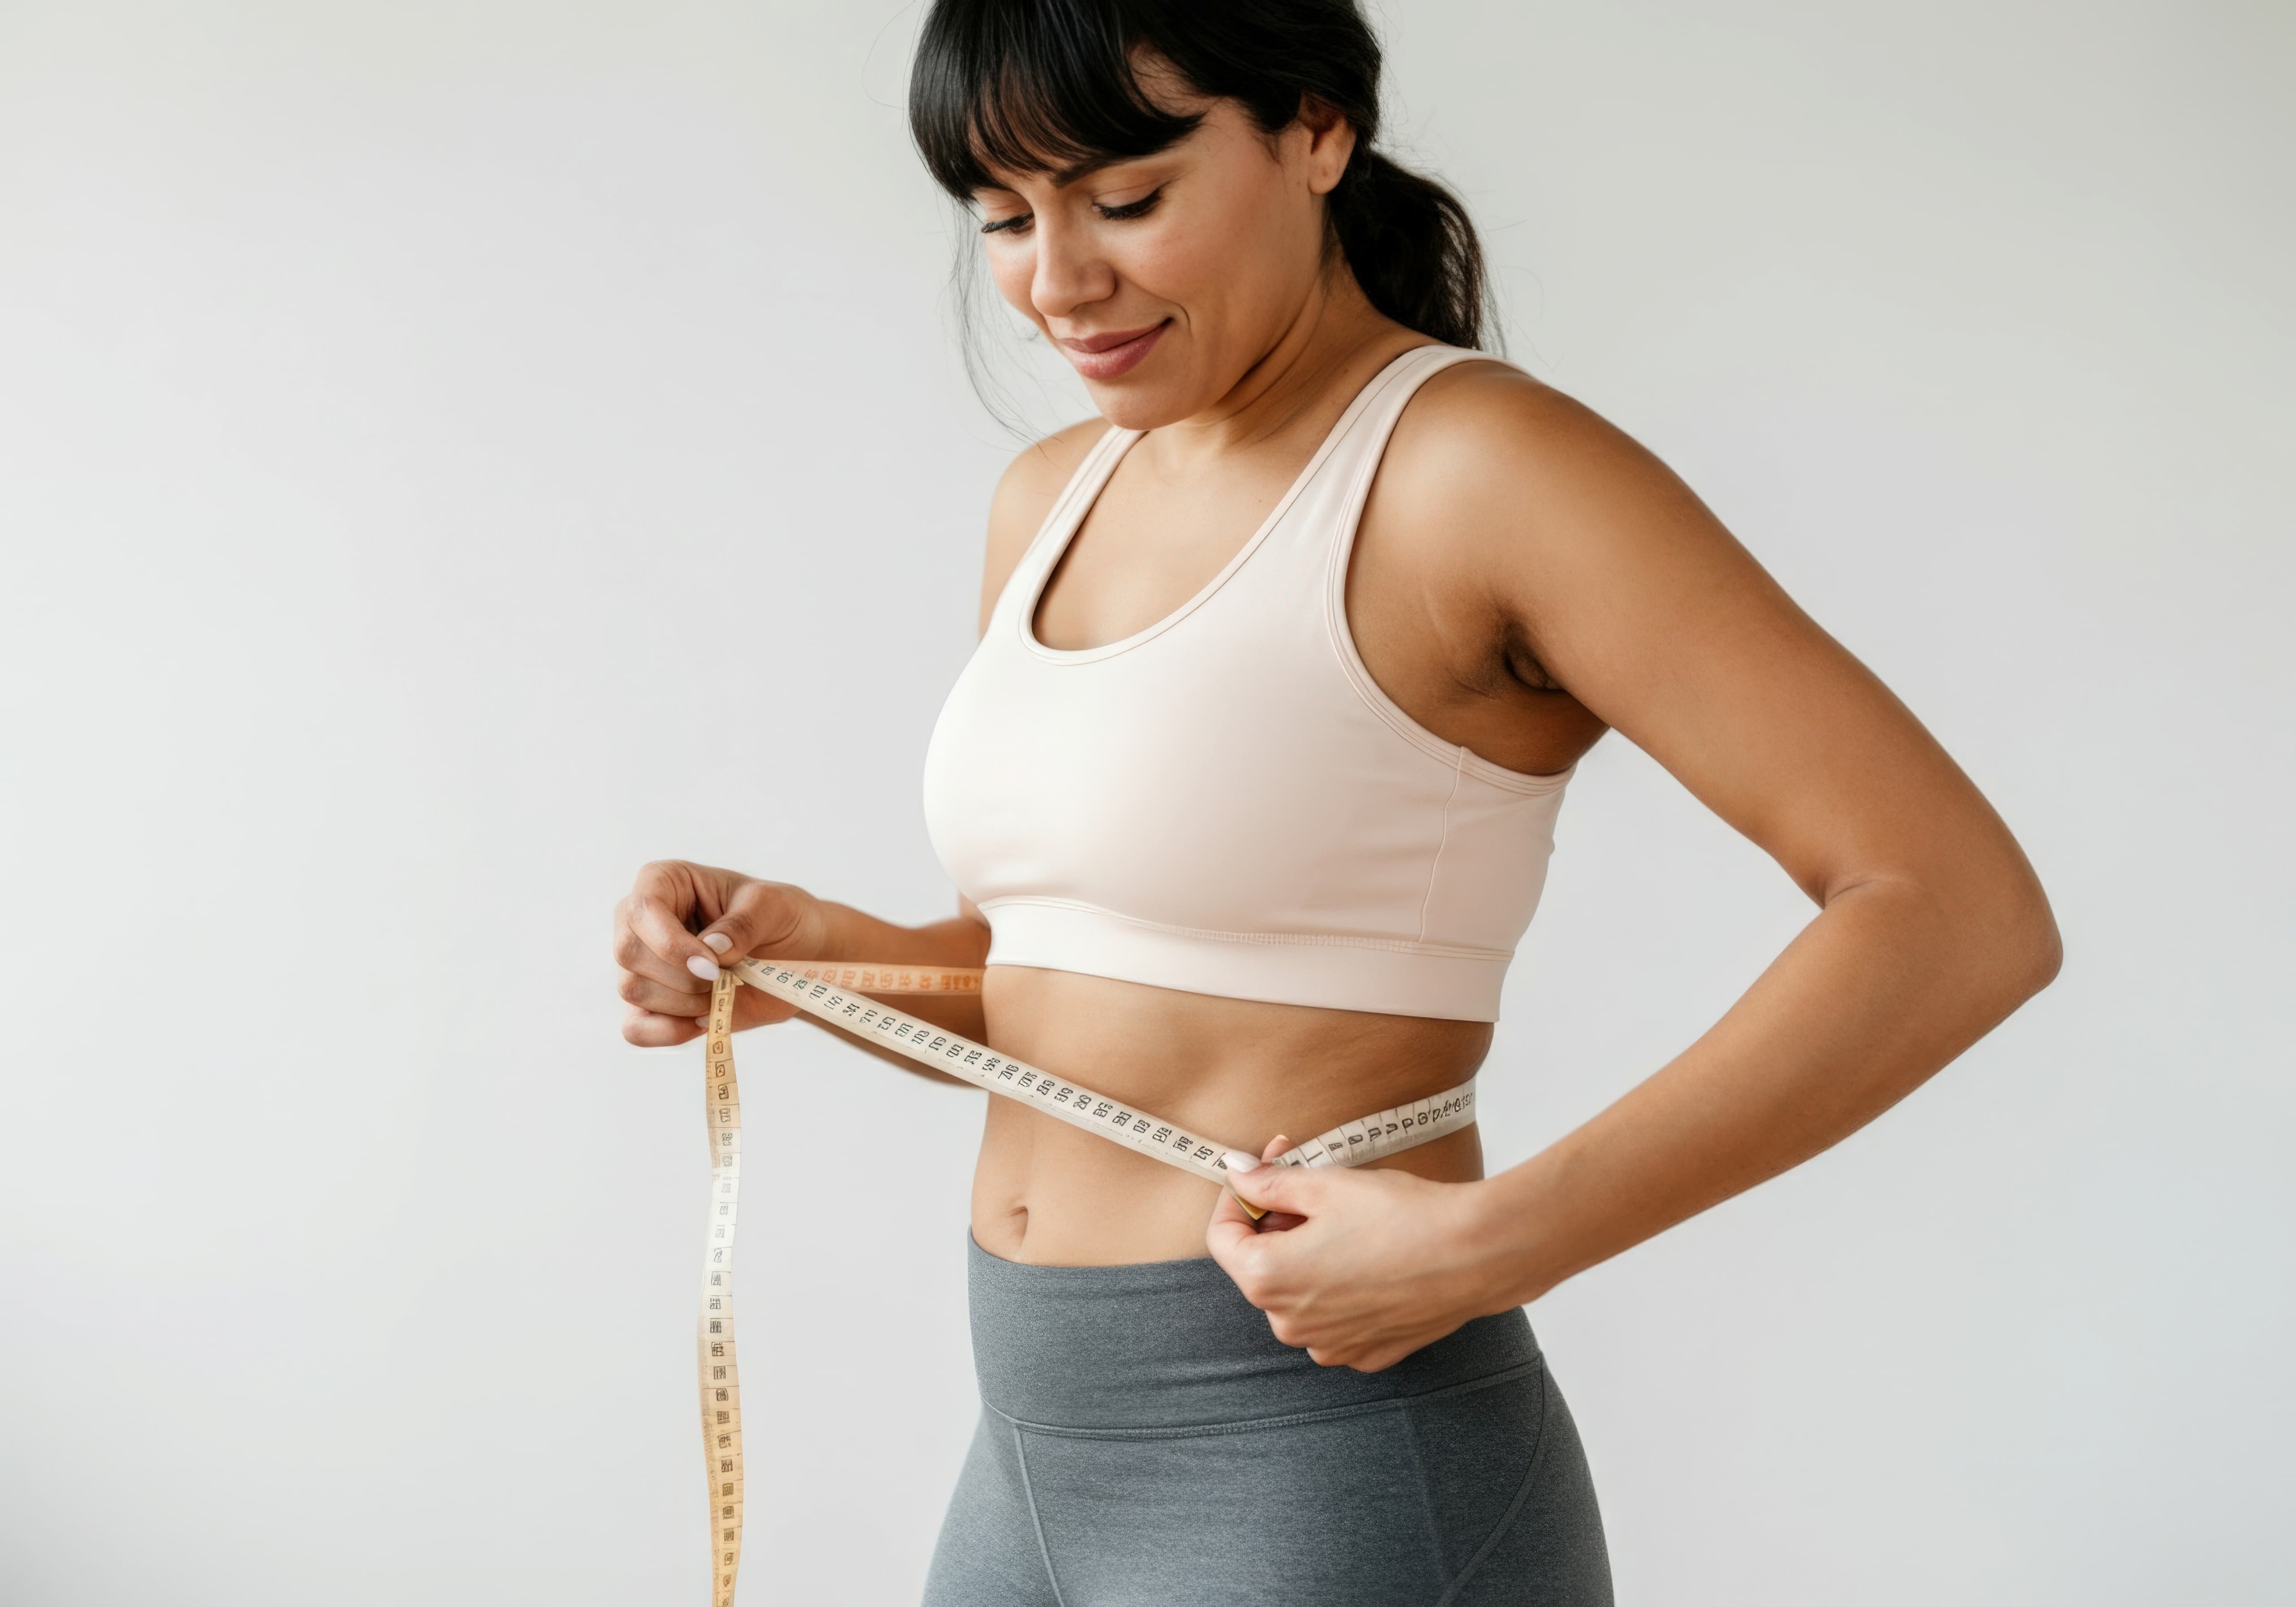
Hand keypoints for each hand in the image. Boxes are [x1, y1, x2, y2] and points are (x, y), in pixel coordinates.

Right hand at [613, 860, 829, 1046]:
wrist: (795, 954)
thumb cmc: (779, 917)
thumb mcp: (772, 906)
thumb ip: (743, 924)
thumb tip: (712, 949)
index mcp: (663, 882)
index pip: (641, 911)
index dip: (671, 944)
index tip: (713, 965)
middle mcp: (642, 921)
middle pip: (629, 953)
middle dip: (681, 977)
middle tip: (725, 979)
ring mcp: (643, 964)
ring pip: (633, 990)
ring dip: (683, 1003)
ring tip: (723, 993)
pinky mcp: (652, 1003)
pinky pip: (636, 1028)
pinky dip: (667, 1032)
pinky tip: (704, 1022)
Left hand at [1206, 1136, 1514, 1371]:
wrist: (1473, 1254)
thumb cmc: (1399, 1216)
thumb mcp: (1324, 1185)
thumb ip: (1269, 1182)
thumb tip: (1238, 1173)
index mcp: (1267, 1279)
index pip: (1221, 1236)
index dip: (1239, 1195)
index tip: (1264, 1168)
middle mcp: (1290, 1324)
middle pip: (1262, 1264)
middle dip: (1279, 1221)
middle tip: (1314, 1183)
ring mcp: (1330, 1345)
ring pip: (1299, 1292)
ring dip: (1310, 1255)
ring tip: (1350, 1221)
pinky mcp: (1366, 1353)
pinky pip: (1336, 1317)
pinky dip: (1343, 1286)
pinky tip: (1374, 1257)